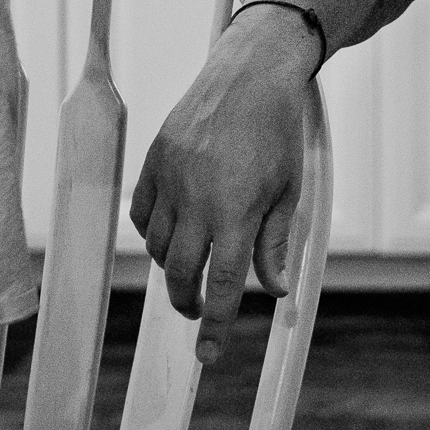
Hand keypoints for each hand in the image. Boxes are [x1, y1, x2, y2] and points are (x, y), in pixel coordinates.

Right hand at [129, 19, 311, 362]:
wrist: (250, 73)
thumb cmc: (277, 134)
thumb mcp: (289, 192)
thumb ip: (275, 244)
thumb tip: (274, 290)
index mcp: (237, 212)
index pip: (222, 285)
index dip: (216, 326)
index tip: (208, 355)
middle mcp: (197, 200)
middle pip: (179, 273)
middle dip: (187, 302)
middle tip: (199, 311)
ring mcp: (170, 179)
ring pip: (157, 246)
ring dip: (172, 266)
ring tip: (192, 266)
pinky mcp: (153, 161)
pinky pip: (141, 214)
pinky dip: (152, 233)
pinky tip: (171, 234)